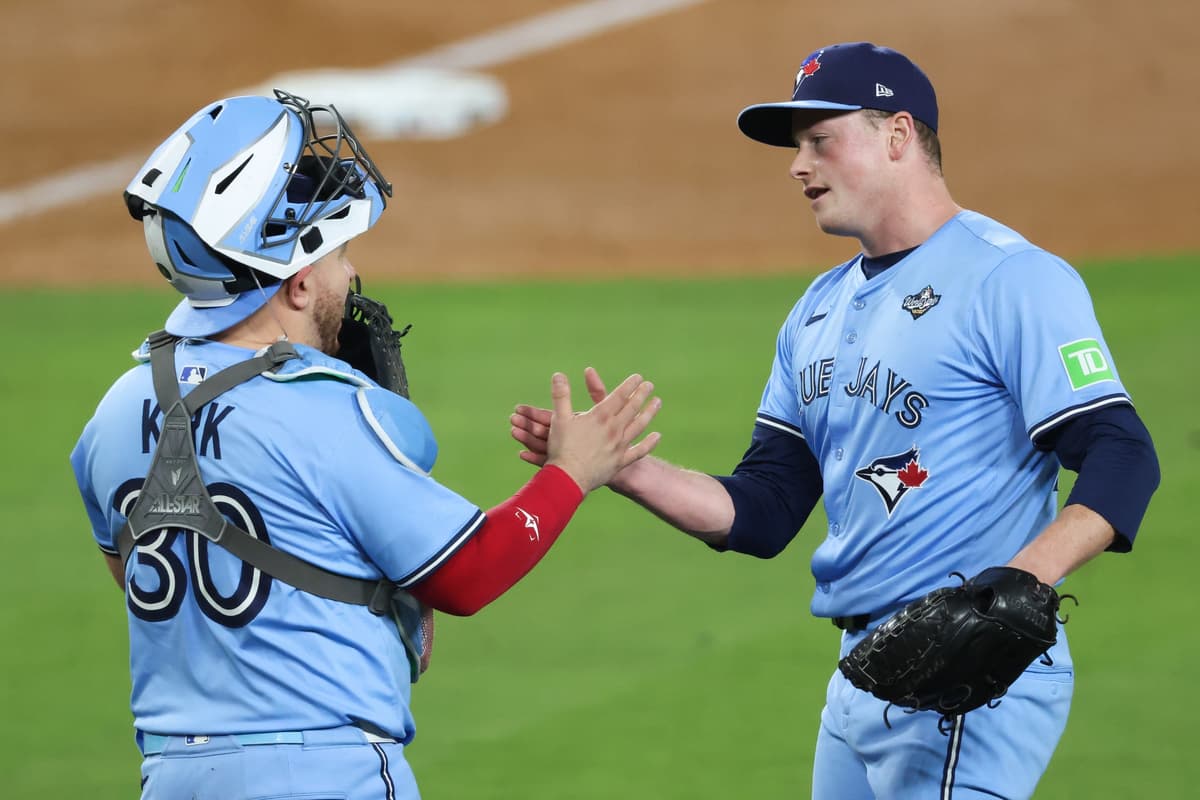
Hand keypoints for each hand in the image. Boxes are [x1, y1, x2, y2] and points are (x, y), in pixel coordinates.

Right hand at [517, 368, 660, 493]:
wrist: (568, 479)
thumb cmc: (562, 448)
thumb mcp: (559, 418)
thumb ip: (561, 396)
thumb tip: (558, 375)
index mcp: (600, 417)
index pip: (619, 396)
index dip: (630, 385)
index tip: (638, 377)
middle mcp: (614, 429)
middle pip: (632, 408)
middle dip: (642, 394)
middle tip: (649, 385)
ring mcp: (619, 446)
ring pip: (639, 425)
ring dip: (649, 412)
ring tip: (657, 402)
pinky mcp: (620, 462)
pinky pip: (640, 451)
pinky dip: (650, 443)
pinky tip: (657, 436)